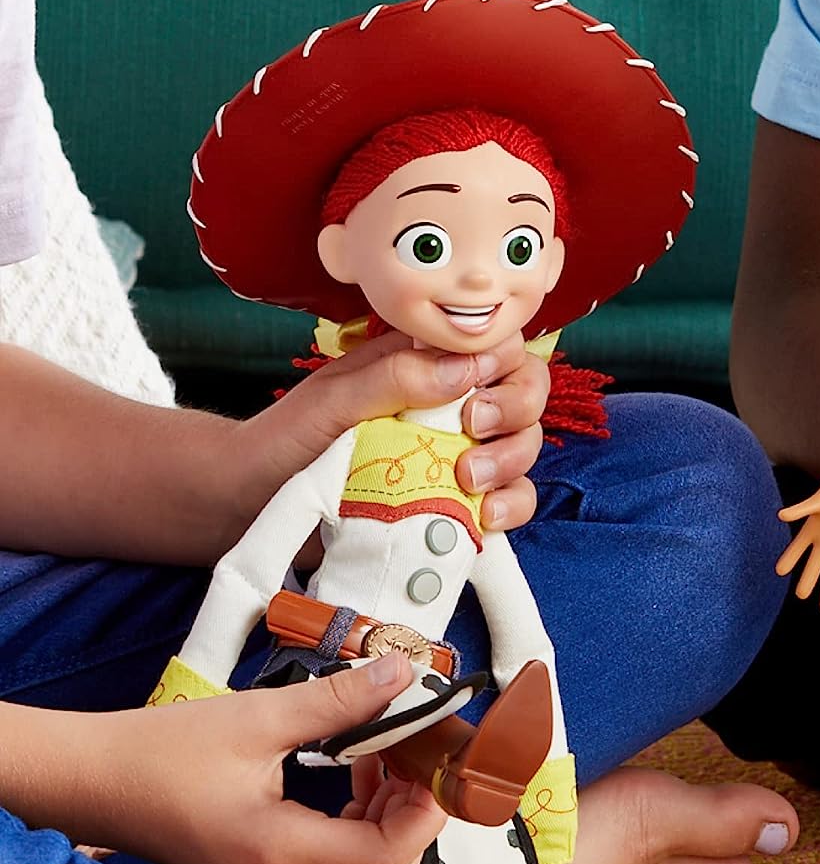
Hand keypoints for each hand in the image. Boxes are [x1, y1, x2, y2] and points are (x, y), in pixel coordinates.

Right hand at [108, 652, 445, 863]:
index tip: (434, 756)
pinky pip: (339, 861)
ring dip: (391, 813)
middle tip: (416, 748)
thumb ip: (341, 701)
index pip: (390, 857)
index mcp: (280, 854)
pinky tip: (356, 770)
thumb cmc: (163, 753)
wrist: (95, 782)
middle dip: (415, 810)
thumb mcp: (260, 717)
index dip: (426, 811)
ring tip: (385, 751)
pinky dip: (363, 820)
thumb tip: (403, 673)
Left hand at [238, 331, 548, 537]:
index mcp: (424, 365)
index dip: (504, 360)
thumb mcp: (332, 399)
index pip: (495, 345)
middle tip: (472, 428)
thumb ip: (395, 377)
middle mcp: (450, 407)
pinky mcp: (457, 506)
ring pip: (525, 447)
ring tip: (468, 481)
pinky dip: (512, 508)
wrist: (249, 507)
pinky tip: (485, 518)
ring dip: (512, 461)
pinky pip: (511, 502)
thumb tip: (467, 367)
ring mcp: (458, 458)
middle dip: (515, 409)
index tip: (478, 384)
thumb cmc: (284, 442)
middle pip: (525, 393)